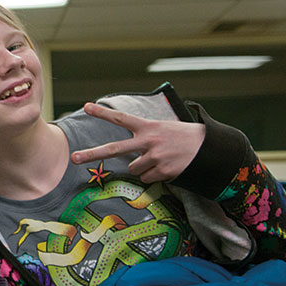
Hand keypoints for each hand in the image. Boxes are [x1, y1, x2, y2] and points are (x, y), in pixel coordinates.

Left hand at [70, 102, 204, 183]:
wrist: (211, 149)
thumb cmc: (184, 137)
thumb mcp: (163, 128)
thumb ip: (145, 135)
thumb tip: (129, 154)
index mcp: (148, 126)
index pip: (121, 118)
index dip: (103, 113)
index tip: (86, 107)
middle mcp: (148, 141)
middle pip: (114, 149)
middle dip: (92, 154)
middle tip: (74, 158)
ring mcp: (154, 157)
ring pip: (134, 168)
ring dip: (143, 167)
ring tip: (161, 159)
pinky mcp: (162, 171)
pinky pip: (148, 178)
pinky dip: (155, 175)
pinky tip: (168, 167)